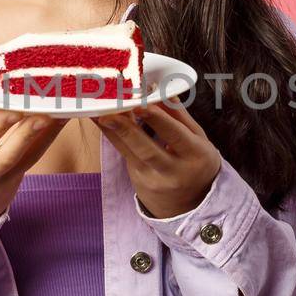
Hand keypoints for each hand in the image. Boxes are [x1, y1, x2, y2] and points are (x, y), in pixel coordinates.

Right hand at [0, 106, 66, 228]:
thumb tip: (4, 96)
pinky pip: (33, 160)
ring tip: (61, 114)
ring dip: (46, 135)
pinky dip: (46, 140)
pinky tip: (58, 124)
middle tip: (44, 112)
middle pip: (6, 155)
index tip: (15, 107)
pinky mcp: (17, 186)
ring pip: (27, 159)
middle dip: (27, 133)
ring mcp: (1, 186)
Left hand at [91, 100, 221, 218]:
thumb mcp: (198, 139)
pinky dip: (113, 136)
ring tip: (97, 112)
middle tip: (109, 113)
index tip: (141, 105)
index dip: (158, 120)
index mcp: (195, 155)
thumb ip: (179, 116)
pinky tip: (102, 121)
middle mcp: (174, 171)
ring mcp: (153, 179)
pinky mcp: (138, 181)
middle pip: (148, 150)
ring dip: (113, 131)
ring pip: (130, 153)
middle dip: (127, 130)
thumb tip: (160, 91)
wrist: (191, 203)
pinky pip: (125, 155)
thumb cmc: (196, 161)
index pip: (175, 136)